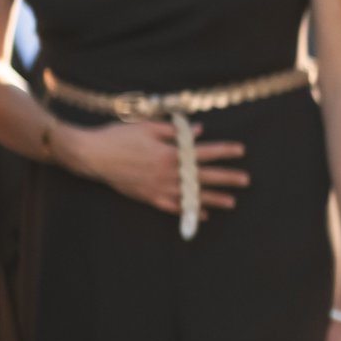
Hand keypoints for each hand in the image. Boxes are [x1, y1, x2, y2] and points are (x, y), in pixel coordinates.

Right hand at [79, 116, 248, 217]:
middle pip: (204, 176)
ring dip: (214, 199)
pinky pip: (175, 208)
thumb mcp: (147, 127)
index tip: (241, 151)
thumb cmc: (119, 136)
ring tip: (232, 202)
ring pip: (193, 196)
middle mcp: (168, 173)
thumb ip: (174, 131)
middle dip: (227, 178)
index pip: (204, 152)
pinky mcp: (150, 198)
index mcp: (170, 152)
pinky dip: (190, 211)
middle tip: (246, 180)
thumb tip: (198, 131)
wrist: (94, 156)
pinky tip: (203, 213)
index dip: (224, 151)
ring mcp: (160, 188)